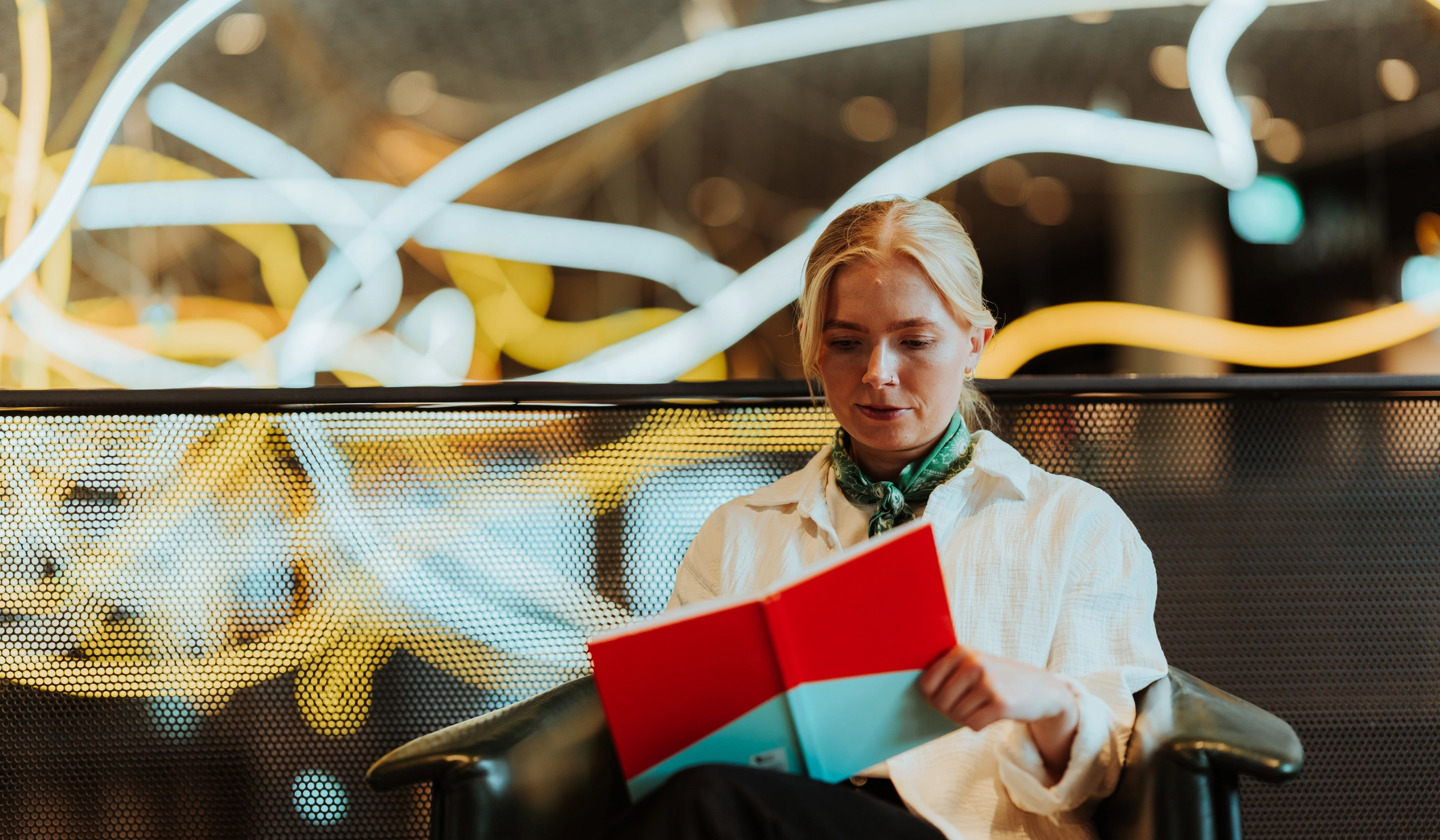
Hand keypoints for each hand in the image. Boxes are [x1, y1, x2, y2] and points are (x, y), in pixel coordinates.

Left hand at [919, 645, 1078, 780]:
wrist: (1044, 689)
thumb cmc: (999, 679)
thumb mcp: (973, 665)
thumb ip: (945, 673)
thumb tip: (916, 694)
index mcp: (961, 651)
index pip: (925, 684)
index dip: (933, 698)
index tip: (946, 697)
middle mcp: (973, 664)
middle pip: (939, 703)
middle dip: (949, 711)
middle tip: (969, 705)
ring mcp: (988, 683)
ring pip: (956, 716)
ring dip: (966, 718)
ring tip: (983, 706)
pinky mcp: (1000, 704)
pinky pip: (972, 725)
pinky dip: (979, 725)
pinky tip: (992, 714)